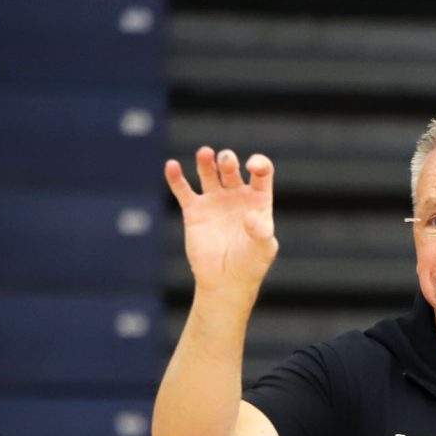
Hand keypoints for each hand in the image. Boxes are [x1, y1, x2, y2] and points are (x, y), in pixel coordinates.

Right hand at [163, 146, 278, 293]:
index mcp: (258, 200)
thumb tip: (250, 217)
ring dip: (205, 161)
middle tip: (225, 160)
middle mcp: (236, 196)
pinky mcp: (194, 211)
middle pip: (231, 169)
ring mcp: (214, 201)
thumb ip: (261, 232)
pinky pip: (183, 190)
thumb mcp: (263, 249)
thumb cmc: (251, 265)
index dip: (259, 164)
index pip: (261, 173)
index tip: (252, 167)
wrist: (226, 282)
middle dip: (228, 161)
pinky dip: (176, 178)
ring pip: (208, 173)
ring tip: (205, 153)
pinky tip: (172, 166)